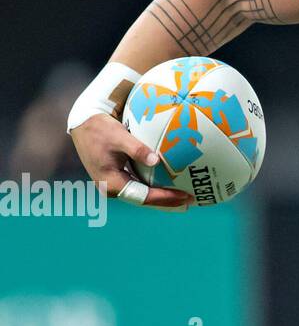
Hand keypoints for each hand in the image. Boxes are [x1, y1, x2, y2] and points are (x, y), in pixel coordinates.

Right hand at [70, 114, 189, 209]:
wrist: (82, 122)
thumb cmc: (100, 128)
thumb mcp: (119, 136)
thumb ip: (137, 149)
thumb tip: (156, 160)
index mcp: (111, 183)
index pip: (143, 196)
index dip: (165, 198)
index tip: (184, 196)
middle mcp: (111, 188)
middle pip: (144, 200)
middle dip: (167, 202)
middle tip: (189, 202)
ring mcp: (112, 183)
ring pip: (141, 195)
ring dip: (161, 197)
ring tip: (182, 198)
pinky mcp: (115, 176)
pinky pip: (138, 186)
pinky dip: (152, 187)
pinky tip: (166, 185)